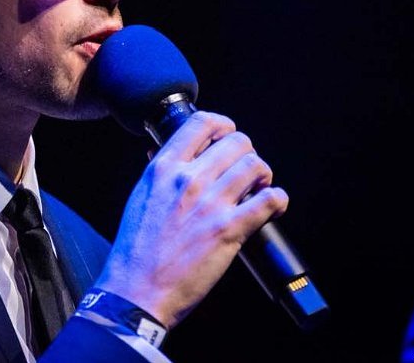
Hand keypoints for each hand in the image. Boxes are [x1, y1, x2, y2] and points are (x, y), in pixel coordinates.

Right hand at [93, 111, 288, 328]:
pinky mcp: (229, 229)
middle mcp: (187, 179)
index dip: (224, 125)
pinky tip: (271, 207)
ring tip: (259, 189)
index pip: (202, 123)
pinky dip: (277, 200)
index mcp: (163, 168)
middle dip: (247, 154)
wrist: (136, 290)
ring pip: (256, 166)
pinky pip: (270, 200)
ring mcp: (210, 203)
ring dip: (264, 176)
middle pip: (237, 142)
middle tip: (245, 172)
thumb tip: (166, 153)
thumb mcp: (140, 197)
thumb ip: (158, 173)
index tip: (229, 136)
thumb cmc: (135, 249)